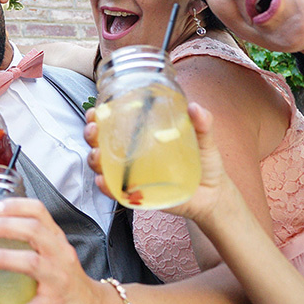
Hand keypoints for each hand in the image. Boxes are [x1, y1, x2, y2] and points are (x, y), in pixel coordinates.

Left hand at [0, 197, 104, 303]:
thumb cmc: (66, 281)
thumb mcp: (53, 254)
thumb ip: (30, 243)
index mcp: (55, 240)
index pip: (38, 211)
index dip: (14, 205)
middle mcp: (59, 255)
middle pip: (33, 230)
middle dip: (3, 226)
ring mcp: (58, 280)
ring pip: (32, 263)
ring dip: (2, 258)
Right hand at [84, 101, 237, 229]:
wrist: (212, 195)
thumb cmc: (204, 163)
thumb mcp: (204, 139)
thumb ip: (202, 123)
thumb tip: (195, 108)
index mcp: (143, 137)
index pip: (115, 123)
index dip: (100, 116)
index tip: (96, 111)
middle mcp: (133, 155)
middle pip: (101, 143)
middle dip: (91, 135)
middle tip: (95, 130)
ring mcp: (132, 175)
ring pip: (103, 166)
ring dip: (95, 159)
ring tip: (98, 155)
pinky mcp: (137, 195)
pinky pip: (116, 191)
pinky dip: (106, 187)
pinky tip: (104, 181)